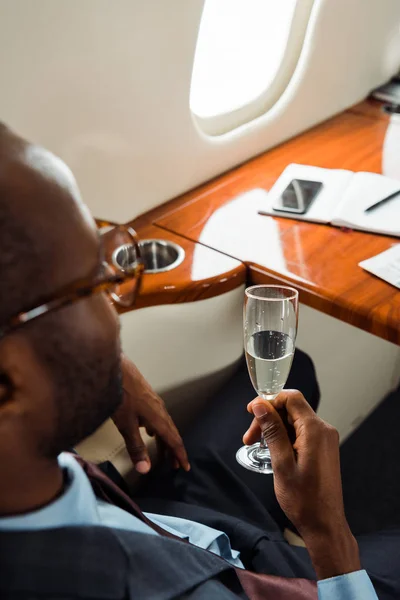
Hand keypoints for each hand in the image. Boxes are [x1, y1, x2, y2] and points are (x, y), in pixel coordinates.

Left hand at [112, 355, 189, 474]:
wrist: (116, 370)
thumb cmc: (121, 396)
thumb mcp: (126, 425)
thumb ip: (136, 447)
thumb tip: (146, 470)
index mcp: (159, 419)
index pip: (174, 440)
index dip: (180, 455)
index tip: (185, 467)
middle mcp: (160, 410)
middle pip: (171, 433)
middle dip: (173, 450)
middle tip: (174, 465)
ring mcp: (154, 402)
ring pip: (164, 425)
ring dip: (165, 440)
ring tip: (162, 453)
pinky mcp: (147, 398)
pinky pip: (158, 418)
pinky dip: (158, 430)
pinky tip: (149, 431)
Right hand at [244, 390, 360, 579]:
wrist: (324, 524)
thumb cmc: (303, 500)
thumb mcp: (281, 463)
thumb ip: (272, 431)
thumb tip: (261, 405)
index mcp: (315, 430)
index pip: (291, 398)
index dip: (269, 400)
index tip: (251, 412)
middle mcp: (323, 430)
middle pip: (290, 409)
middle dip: (268, 418)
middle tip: (249, 438)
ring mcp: (324, 440)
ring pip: (294, 421)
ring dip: (274, 428)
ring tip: (257, 446)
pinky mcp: (323, 449)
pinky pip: (301, 432)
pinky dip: (284, 437)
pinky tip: (271, 450)